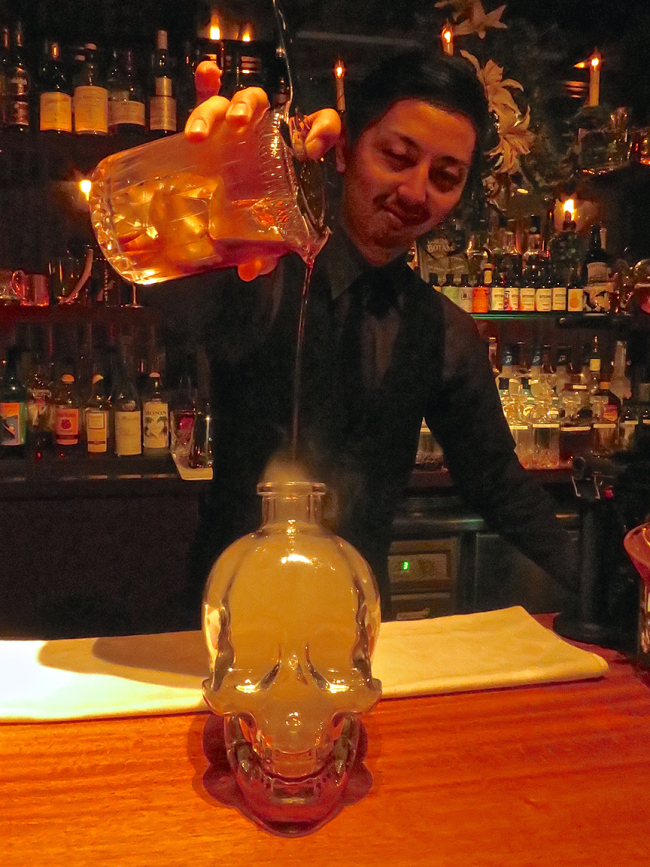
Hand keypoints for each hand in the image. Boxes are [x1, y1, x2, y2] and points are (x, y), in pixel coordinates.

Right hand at [185, 62, 340, 280]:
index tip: (313, 148)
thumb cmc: (260, 219)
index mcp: (288, 152)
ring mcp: (235, 129)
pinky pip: (207, 98)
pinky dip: (206, 81)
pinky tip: (206, 70)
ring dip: (216, 109)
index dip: (321, 131)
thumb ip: (266, 250)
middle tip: (235, 123)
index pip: (317, 126)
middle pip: (258, 105)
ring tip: (199, 131)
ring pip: (228, 103)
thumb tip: (252, 269)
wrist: (240, 219)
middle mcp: (263, 134)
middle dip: (246, 108)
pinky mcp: (212, 130)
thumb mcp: (269, 237)